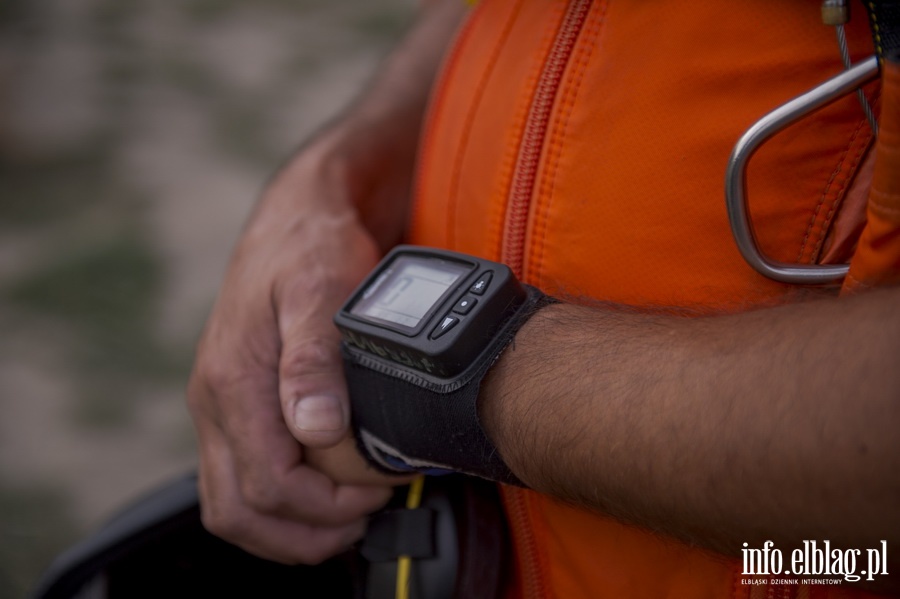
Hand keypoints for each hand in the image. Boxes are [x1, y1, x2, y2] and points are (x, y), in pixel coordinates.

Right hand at [187, 150, 399, 563]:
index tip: (376, 493)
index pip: (267, 482)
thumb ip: (313, 360)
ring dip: (286, 529)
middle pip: (238, 510)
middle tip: (362, 520)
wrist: (296, 219)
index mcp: (232, 380)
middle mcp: (215, 401)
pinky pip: (239, 476)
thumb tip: (315, 429)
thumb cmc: (311, 249)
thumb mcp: (320, 291)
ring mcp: (220, 406)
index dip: (325, 505)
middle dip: (302, 534)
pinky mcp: (236, 403)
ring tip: (345, 518)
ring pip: (231, 503)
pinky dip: (277, 503)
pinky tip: (321, 493)